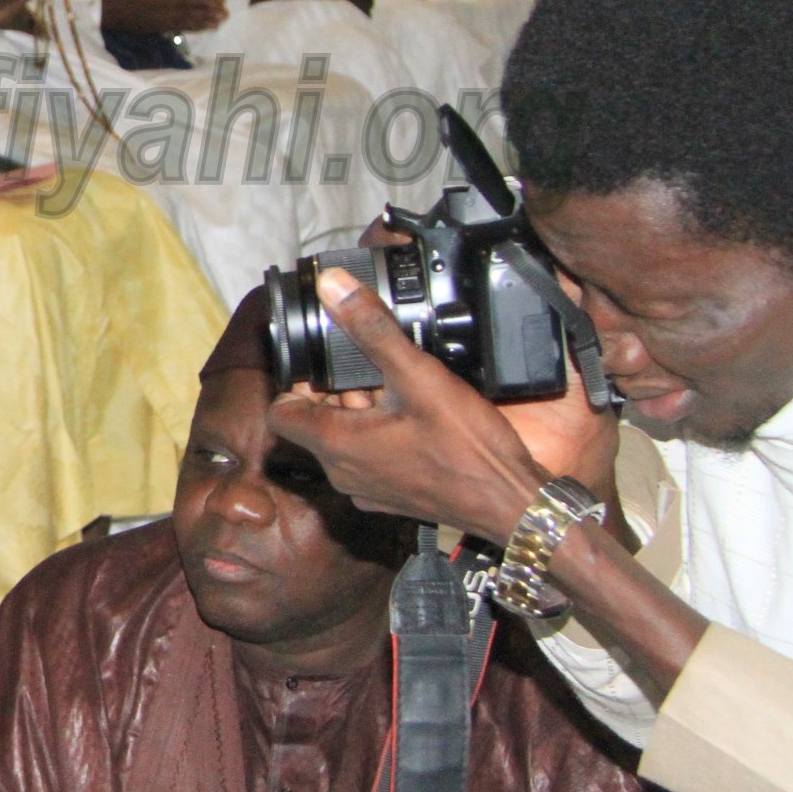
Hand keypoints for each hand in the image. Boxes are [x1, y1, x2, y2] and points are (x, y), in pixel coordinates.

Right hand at [100, 0, 226, 35]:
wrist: (99, 10)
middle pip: (191, 10)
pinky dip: (191, 29)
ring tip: (219, 23)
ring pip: (186, 21)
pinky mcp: (153, 28)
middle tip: (226, 13)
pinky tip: (200, 29)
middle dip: (209, 12)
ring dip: (204, 22)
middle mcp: (163, 9)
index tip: (222, 0)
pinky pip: (176, 29)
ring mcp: (158, 21)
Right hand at [254, 0, 376, 14]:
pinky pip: (344, 22)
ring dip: (363, 13)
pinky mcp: (325, 19)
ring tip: (365, 12)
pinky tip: (352, 20)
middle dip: (369, 2)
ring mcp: (330, 10)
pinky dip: (352, 21)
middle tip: (371, 1)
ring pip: (355, 15)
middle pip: (362, 3)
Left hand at [266, 267, 571, 538]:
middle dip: (333, 391)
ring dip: (360, 409)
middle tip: (366, 364)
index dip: (293, 382)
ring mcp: (366, 489)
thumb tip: (333, 287)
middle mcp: (342, 473)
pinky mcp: (391, 496)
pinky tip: (413, 413)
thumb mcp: (419, 376)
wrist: (511, 504)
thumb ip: (373, 329)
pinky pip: (369, 457)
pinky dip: (379, 433)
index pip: (281, 412)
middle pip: (314, 422)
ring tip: (394, 383)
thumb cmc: (467, 448)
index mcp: (335, 446)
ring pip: (344, 439)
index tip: (318, 360)